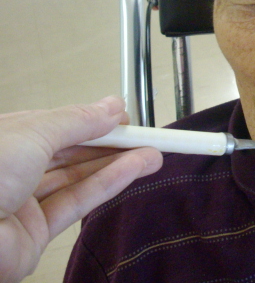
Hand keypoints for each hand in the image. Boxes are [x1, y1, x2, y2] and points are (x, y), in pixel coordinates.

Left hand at [0, 96, 162, 282]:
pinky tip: (134, 170)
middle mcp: (14, 167)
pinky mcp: (35, 233)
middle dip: (112, 143)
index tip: (127, 117)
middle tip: (148, 136)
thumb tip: (112, 107)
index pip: (58, 124)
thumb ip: (78, 121)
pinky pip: (77, 202)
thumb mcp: (34, 132)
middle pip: (72, 151)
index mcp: (7, 137)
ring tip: (154, 154)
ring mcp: (23, 201)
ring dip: (118, 164)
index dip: (95, 119)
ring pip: (79, 178)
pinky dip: (108, 185)